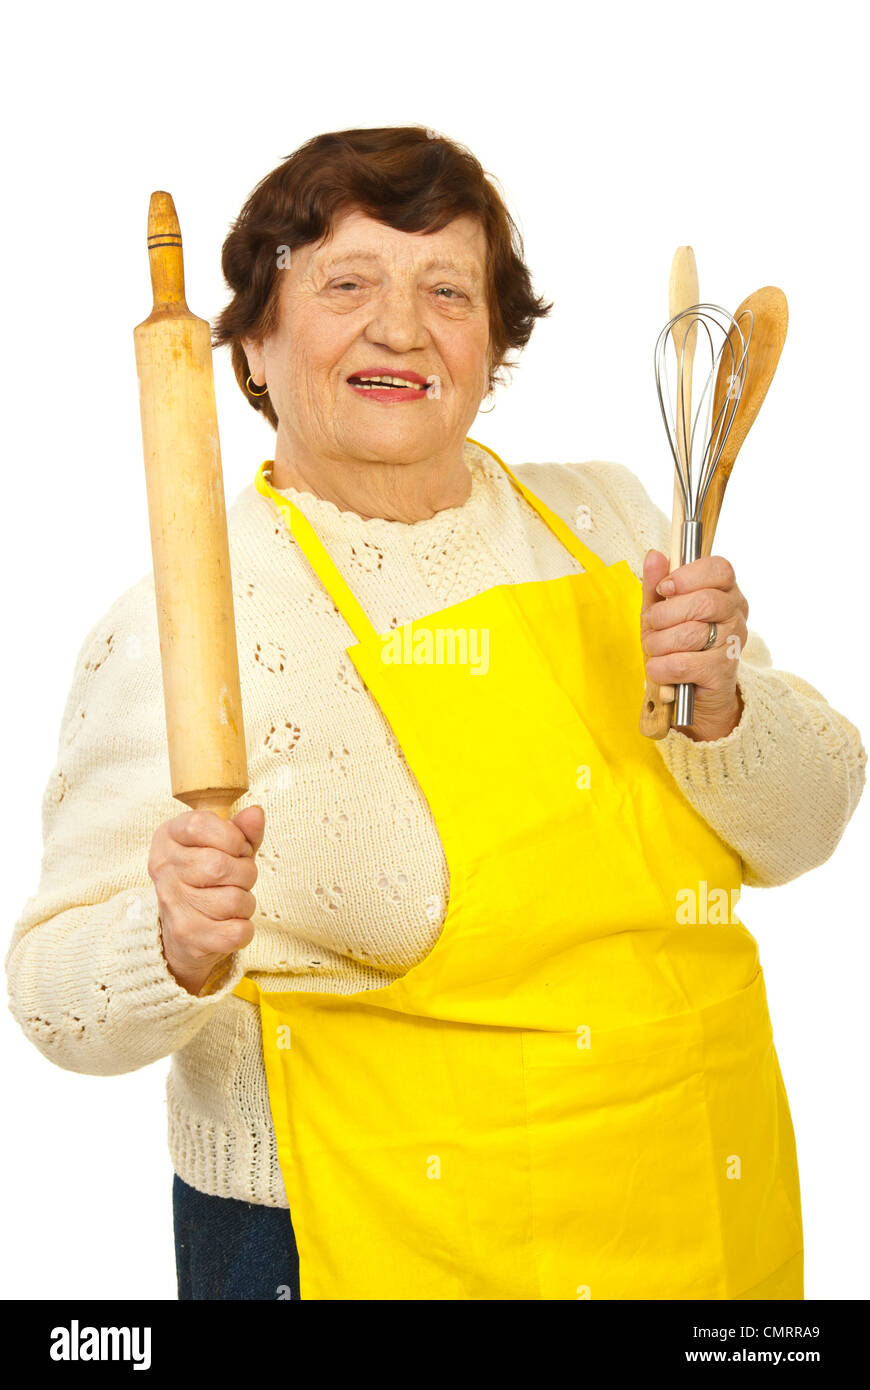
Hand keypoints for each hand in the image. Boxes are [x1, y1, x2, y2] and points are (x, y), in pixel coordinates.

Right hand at [148, 805, 265, 995]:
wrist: (181, 933)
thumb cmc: (207, 880)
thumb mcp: (223, 847)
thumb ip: (242, 830)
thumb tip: (255, 813)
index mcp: (167, 838)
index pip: (200, 824)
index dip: (232, 837)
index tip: (237, 848)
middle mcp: (164, 870)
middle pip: (220, 865)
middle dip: (245, 873)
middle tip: (238, 879)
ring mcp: (173, 906)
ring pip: (233, 900)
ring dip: (246, 902)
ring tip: (232, 902)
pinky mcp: (188, 938)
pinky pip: (237, 931)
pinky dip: (245, 929)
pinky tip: (229, 924)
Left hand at [641, 550, 748, 741]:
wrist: (691, 694)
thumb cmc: (677, 646)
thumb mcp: (662, 612)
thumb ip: (657, 584)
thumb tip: (654, 556)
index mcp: (725, 591)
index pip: (719, 569)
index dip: (688, 576)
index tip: (665, 589)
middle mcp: (736, 614)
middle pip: (703, 601)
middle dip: (665, 615)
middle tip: (652, 624)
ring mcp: (733, 643)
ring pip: (690, 634)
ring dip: (659, 644)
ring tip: (654, 650)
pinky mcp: (724, 672)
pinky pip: (685, 664)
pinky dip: (662, 667)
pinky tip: (659, 669)